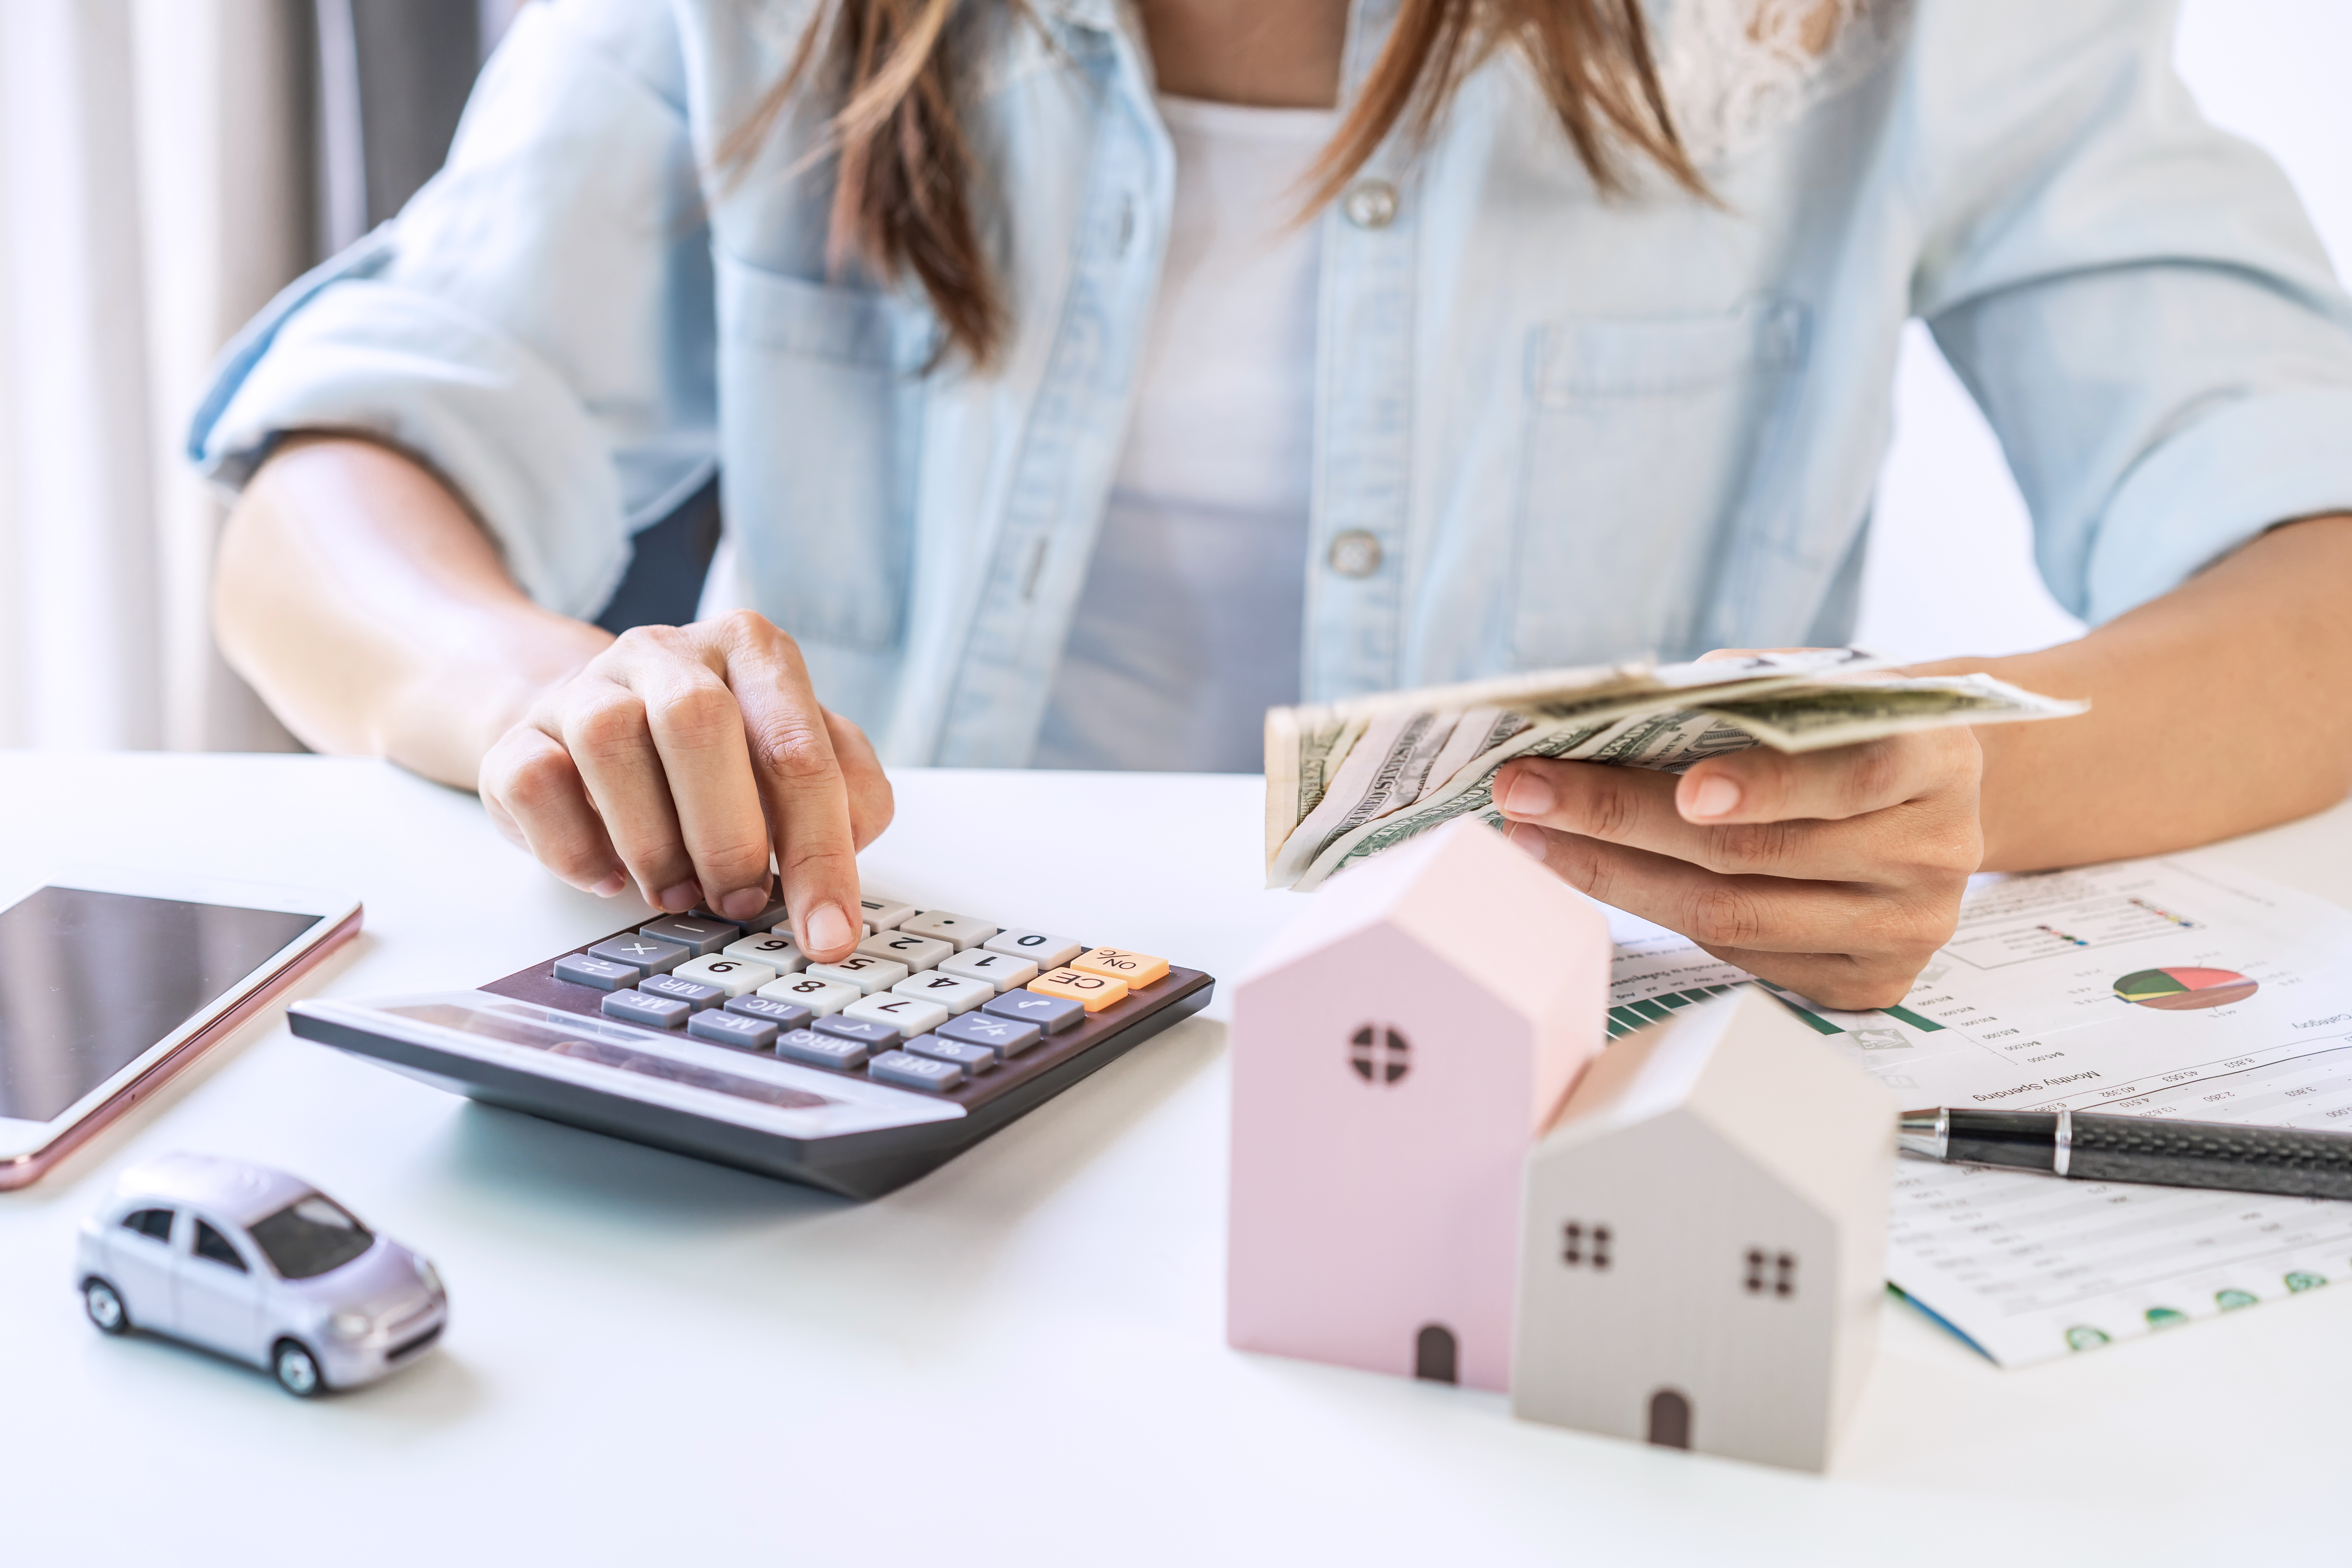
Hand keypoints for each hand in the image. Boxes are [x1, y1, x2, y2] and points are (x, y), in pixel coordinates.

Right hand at [476, 611, 892, 962]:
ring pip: (610, 743)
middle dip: (728, 836)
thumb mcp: (798, 757)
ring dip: (654, 845)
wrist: (600, 729)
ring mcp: (587, 685)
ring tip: (679, 892)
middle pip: (698, 723)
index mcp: (752, 650)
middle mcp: (669, 652)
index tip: (829, 935)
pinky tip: (610, 875)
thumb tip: (849, 850)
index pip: (797, 751)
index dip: (819, 854)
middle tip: (741, 901)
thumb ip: (846, 793)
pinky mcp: (520, 734)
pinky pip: (535, 784)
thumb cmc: (719, 756)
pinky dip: (577, 849)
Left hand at [1492, 728, 1982, 1009]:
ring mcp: (1904, 928)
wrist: (1926, 798)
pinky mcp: (1867, 982)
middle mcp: (1935, 852)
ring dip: (1616, 874)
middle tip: (1529, 791)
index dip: (1768, 784)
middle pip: (1761, 853)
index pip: (1853, 773)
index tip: (1686, 788)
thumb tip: (1626, 712)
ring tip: (1533, 835)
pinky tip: (1593, 874)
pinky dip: (1657, 912)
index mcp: (1939, 760)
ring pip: (1735, 917)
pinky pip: (1741, 955)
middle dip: (1624, 819)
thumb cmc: (1852, 729)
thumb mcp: (1827, 687)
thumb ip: (1751, 695)